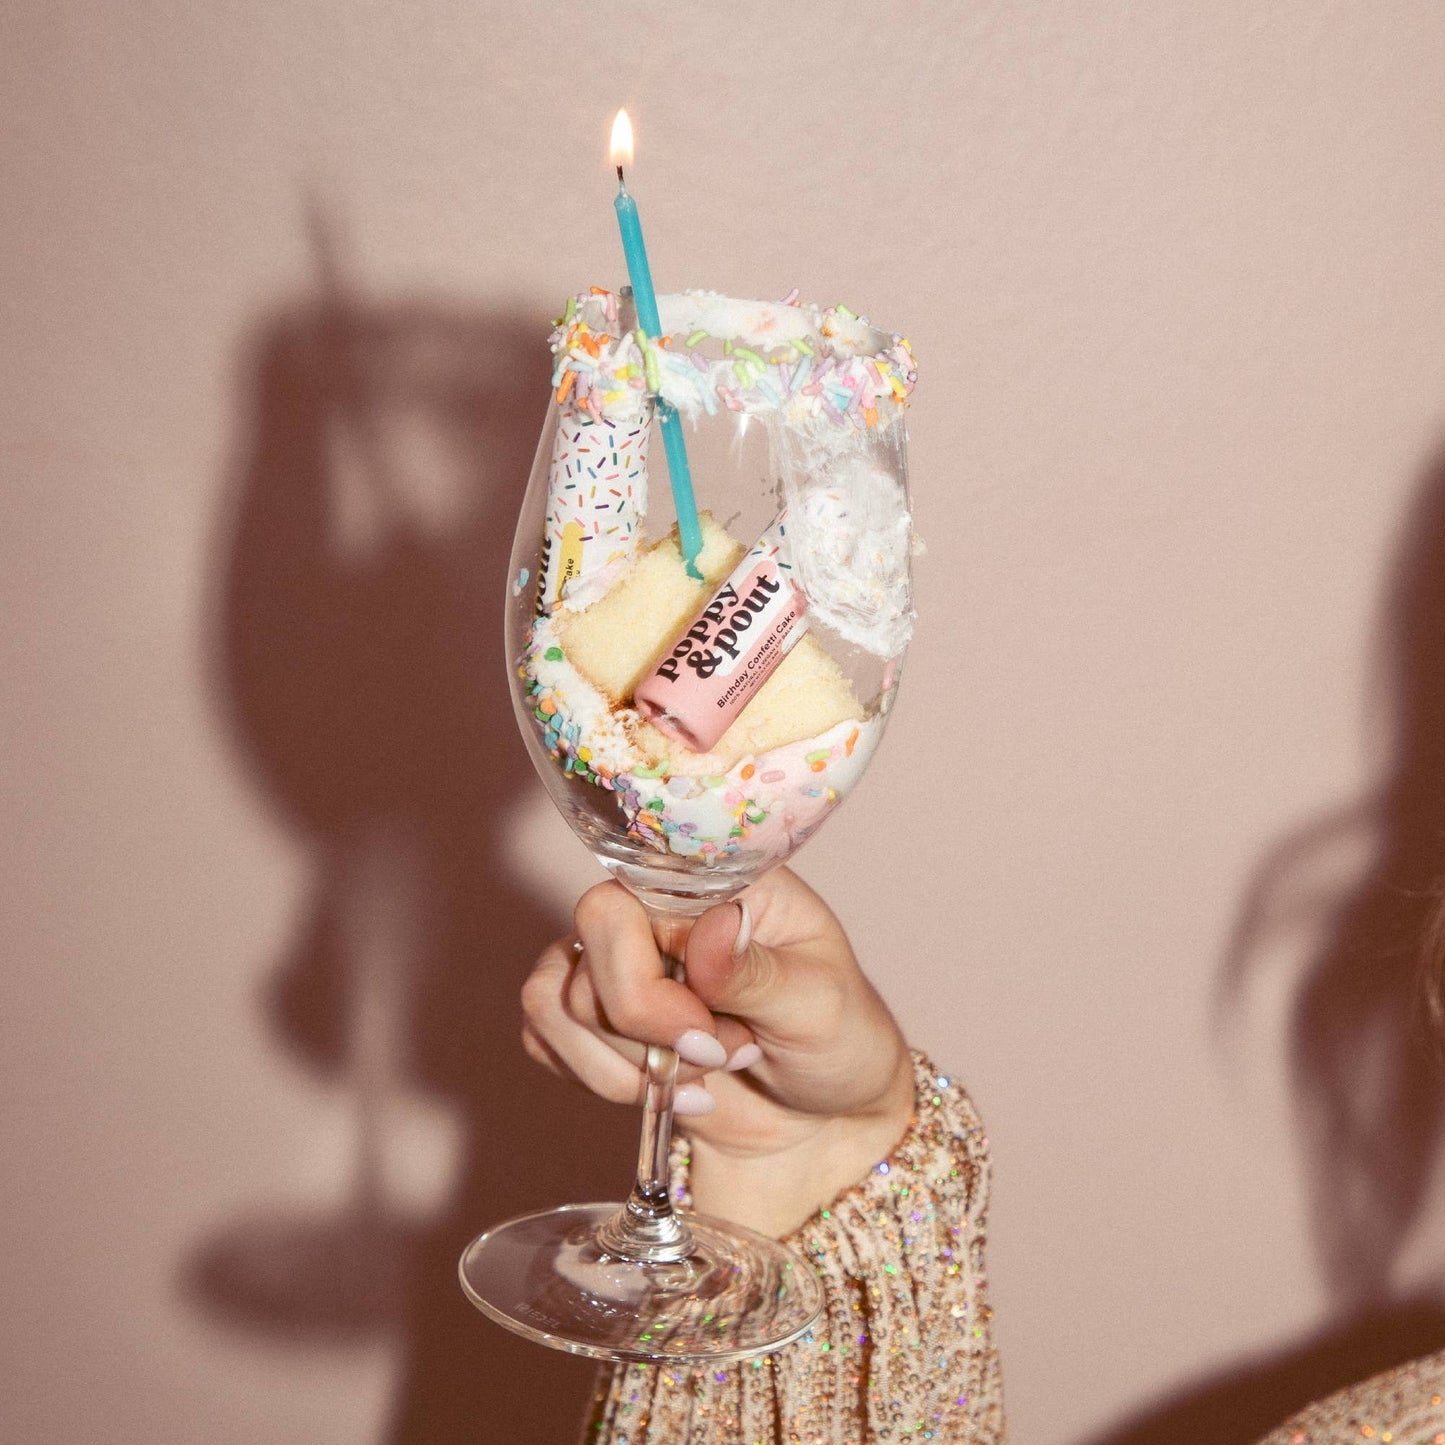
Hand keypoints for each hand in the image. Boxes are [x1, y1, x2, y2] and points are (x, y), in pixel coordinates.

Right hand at [521, 867, 914, 1236]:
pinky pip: (544, 1039)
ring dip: (627, 1064)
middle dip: (645, 1031)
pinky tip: (672, 1092)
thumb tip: (709, 927)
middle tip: (723, 1054)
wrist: (825, 1124)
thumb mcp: (820, 1005)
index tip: (709, 1034)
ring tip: (707, 1072)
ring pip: (554, 1002)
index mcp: (712, 883)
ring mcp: (620, 963)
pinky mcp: (595, 1020)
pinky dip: (603, 1082)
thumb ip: (757, 971)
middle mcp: (656, 913)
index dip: (648, 980)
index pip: (625, 899)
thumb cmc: (837, 1043)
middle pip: (582, 953)